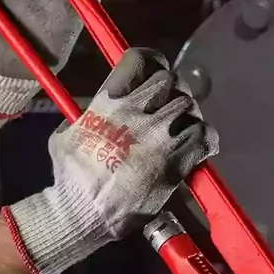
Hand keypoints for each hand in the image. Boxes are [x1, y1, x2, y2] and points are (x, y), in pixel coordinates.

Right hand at [3, 48, 218, 273]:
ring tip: (184, 129)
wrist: (86, 214)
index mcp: (108, 102)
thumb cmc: (70, 179)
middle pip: (170, 80)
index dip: (152, 61)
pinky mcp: (176, 162)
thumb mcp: (64, 136)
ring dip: (190, 116)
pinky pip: (205, 136)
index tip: (155, 72)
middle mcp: (136, 112)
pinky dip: (208, 139)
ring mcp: (158, 136)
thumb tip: (96, 109)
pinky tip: (202, 147)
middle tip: (172, 107)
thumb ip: (85, 117)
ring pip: (189, 106)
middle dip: (174, 91)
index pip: (139, 60)